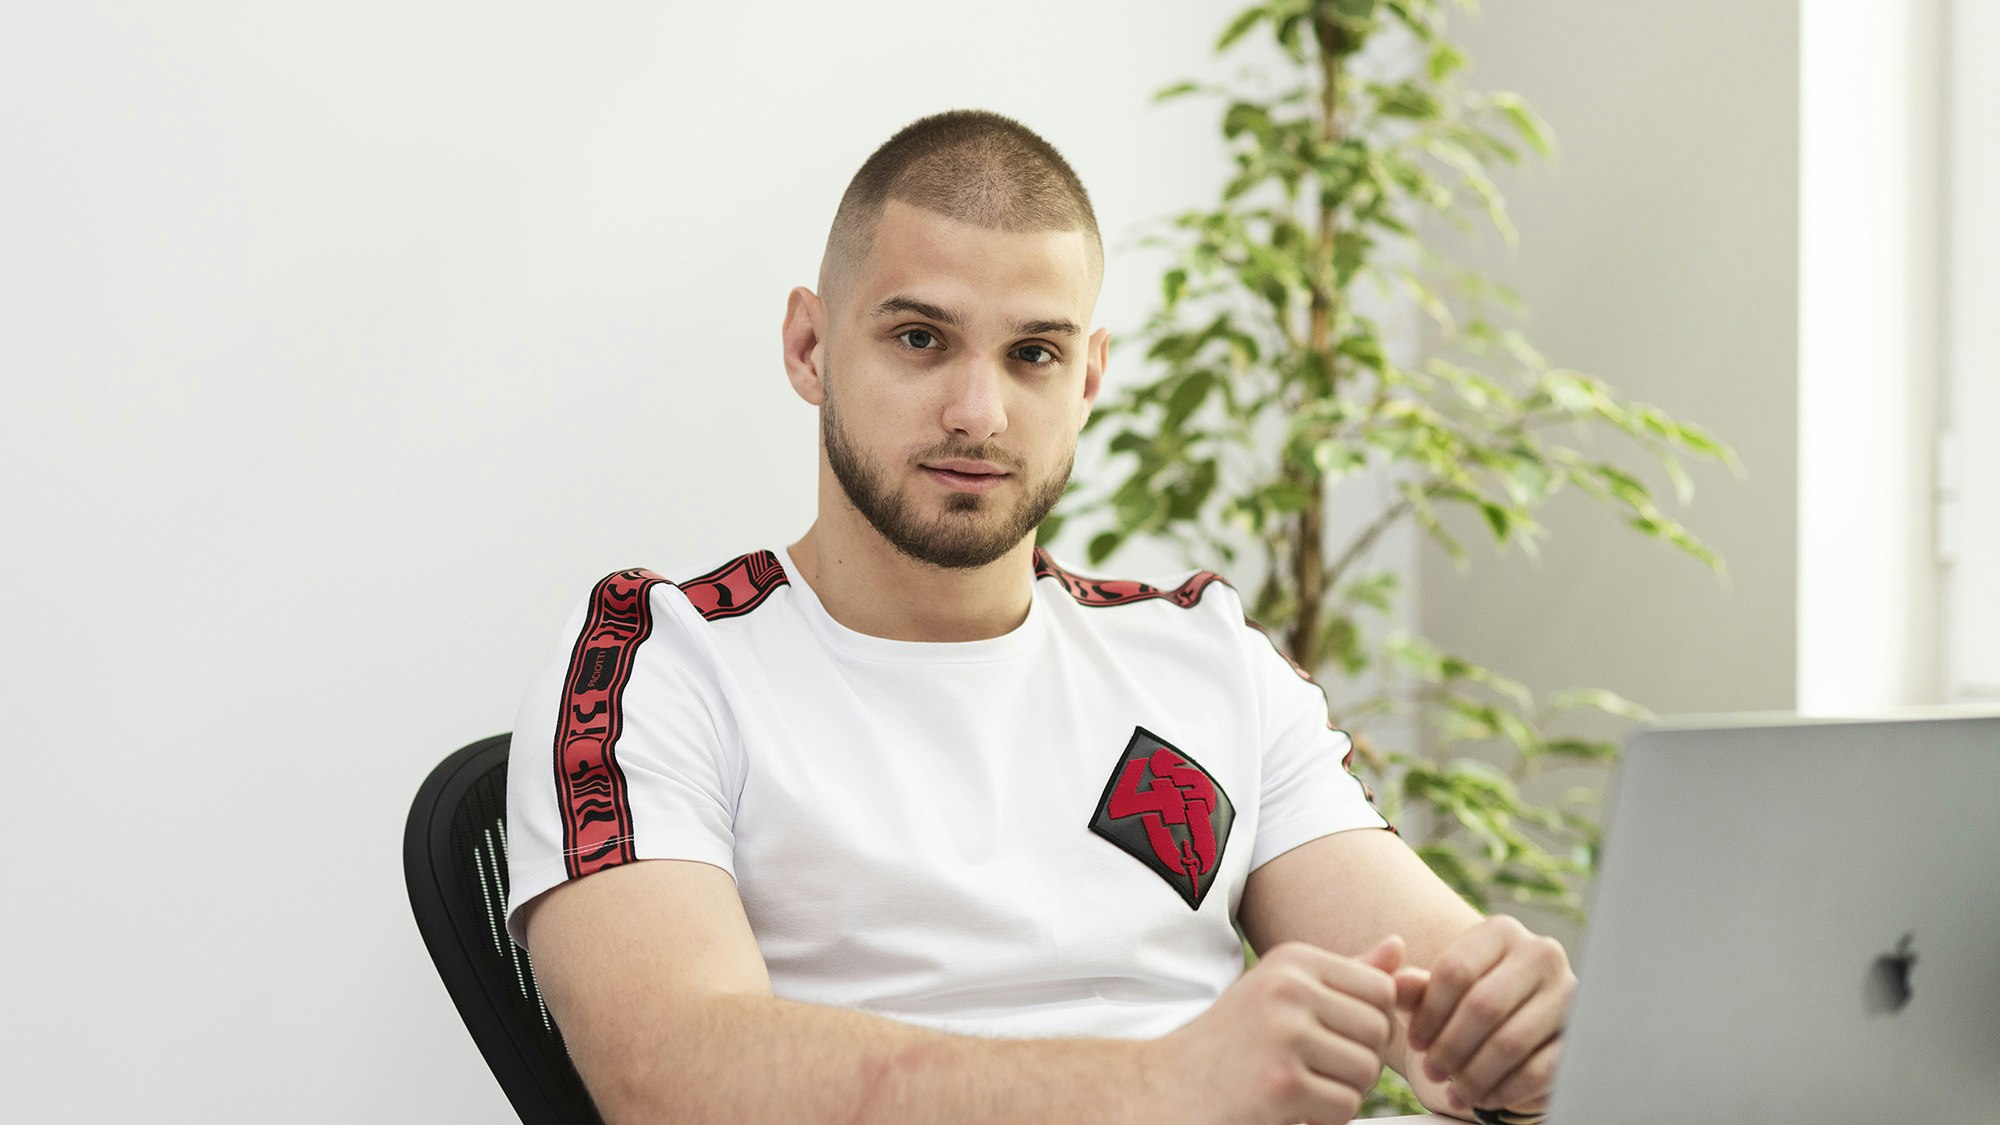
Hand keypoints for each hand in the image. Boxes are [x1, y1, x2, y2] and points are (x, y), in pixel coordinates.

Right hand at [1145, 937, 1409, 1124]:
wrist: (1165, 1087)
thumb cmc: (1232, 1043)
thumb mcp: (1282, 994)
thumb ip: (1345, 974)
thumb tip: (1400, 948)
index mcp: (1292, 960)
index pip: (1380, 989)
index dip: (1368, 1024)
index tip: (1329, 1039)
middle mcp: (1288, 988)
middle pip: (1378, 1031)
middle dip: (1357, 1061)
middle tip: (1313, 1070)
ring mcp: (1284, 1035)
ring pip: (1365, 1071)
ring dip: (1341, 1092)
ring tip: (1298, 1087)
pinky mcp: (1283, 1084)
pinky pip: (1345, 1106)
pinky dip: (1323, 1118)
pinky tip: (1287, 1108)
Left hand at [1399, 914, 1573, 1116]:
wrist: (1523, 1031)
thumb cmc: (1471, 1005)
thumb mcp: (1439, 992)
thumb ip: (1412, 987)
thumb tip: (1393, 983)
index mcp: (1501, 931)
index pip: (1456, 970)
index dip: (1429, 1014)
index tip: (1415, 1043)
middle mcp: (1541, 952)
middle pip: (1483, 1006)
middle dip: (1450, 1047)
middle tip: (1431, 1072)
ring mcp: (1568, 992)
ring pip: (1511, 1041)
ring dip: (1475, 1074)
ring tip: (1454, 1091)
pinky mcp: (1581, 1034)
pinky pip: (1539, 1070)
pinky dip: (1506, 1090)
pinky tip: (1485, 1098)